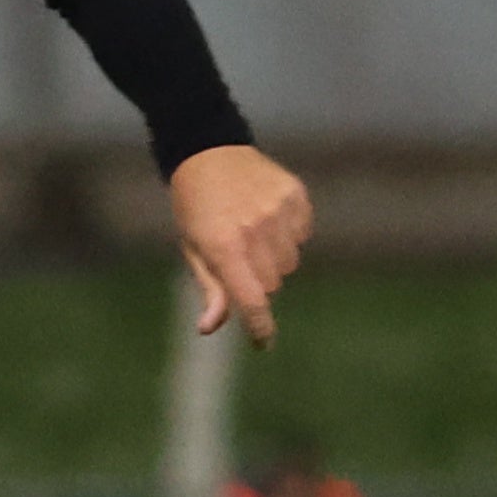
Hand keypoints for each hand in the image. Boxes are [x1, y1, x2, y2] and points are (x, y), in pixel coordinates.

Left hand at [170, 144, 311, 345]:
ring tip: (252, 234)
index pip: (251, 298)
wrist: (208, 153)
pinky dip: (289, 235)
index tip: (263, 343)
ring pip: (290, 263)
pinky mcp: (295, 195)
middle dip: (258, 281)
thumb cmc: (196, 209)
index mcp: (223, 246)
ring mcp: (278, 210)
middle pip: (273, 284)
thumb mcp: (193, 249)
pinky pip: (303, 235)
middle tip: (239, 258)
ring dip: (275, 259)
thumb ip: (210, 288)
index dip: (259, 326)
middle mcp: (254, 230)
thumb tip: (209, 328)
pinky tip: (267, 217)